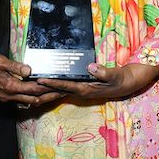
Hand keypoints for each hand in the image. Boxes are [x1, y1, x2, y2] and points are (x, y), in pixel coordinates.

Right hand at [0, 51, 63, 107]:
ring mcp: (7, 97)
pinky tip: (38, 94)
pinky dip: (33, 98)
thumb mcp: (0, 61)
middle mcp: (10, 94)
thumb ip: (15, 66)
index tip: (60, 85)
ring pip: (30, 101)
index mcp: (11, 86)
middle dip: (50, 96)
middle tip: (64, 92)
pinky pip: (22, 100)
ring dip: (43, 98)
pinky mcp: (5, 96)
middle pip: (35, 98)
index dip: (49, 87)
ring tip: (55, 94)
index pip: (35, 88)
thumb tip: (29, 70)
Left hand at [36, 63, 158, 100]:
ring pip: (61, 90)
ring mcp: (82, 89)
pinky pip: (67, 86)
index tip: (39, 80)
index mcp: (87, 89)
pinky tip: (49, 81)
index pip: (66, 86)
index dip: (52, 83)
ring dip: (48, 88)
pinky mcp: (84, 86)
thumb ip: (103, 72)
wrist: (131, 82)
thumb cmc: (123, 79)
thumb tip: (90, 68)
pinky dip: (57, 85)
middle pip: (59, 91)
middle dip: (44, 90)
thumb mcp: (115, 75)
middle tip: (28, 85)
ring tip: (32, 84)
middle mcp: (82, 91)